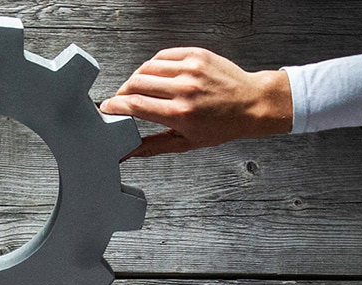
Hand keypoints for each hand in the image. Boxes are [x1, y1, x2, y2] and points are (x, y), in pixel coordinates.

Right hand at [99, 47, 292, 157]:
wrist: (253, 103)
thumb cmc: (224, 125)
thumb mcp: (186, 143)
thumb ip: (152, 146)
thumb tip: (128, 152)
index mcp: (179, 113)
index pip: (134, 105)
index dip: (115, 106)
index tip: (108, 108)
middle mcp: (184, 89)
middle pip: (135, 83)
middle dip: (122, 92)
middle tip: (122, 99)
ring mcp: (190, 69)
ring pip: (146, 68)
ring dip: (136, 78)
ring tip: (139, 87)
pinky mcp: (196, 55)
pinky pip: (162, 56)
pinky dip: (153, 65)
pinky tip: (156, 74)